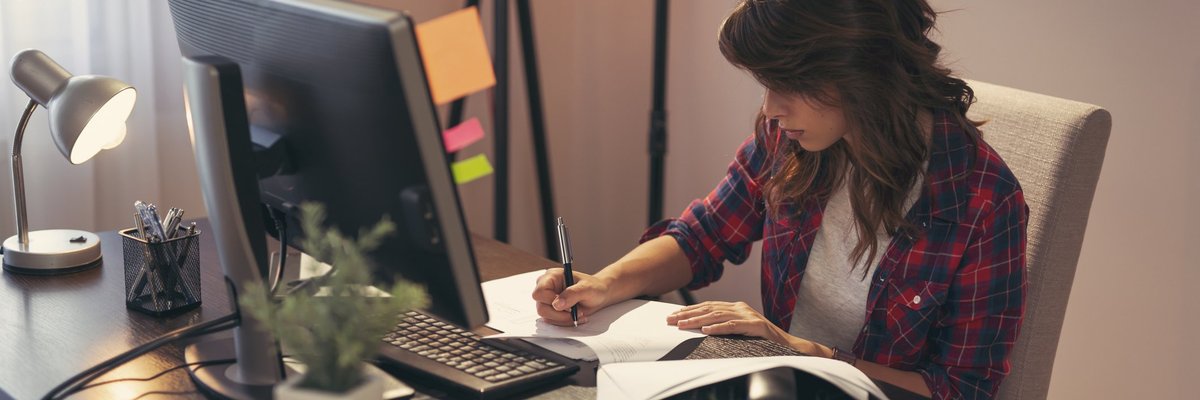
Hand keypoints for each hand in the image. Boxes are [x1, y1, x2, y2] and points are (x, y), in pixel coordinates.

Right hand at [531, 268, 612, 325]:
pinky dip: (565, 321)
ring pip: (546, 316)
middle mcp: (547, 288)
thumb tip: (557, 304)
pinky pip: (552, 321)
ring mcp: (548, 300)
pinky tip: (575, 316)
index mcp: (552, 276)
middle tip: (575, 312)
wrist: (599, 295)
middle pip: (541, 307)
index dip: (550, 301)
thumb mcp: (587, 288)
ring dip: (563, 319)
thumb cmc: (594, 287)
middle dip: (559, 314)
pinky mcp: (552, 310)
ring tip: (578, 313)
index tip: (566, 305)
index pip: (539, 292)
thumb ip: (572, 294)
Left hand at [668, 301, 828, 355]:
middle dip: (687, 314)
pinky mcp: (756, 326)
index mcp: (736, 307)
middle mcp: (741, 308)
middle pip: (709, 309)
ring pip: (717, 316)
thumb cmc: (763, 340)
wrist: (788, 345)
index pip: (708, 306)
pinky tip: (706, 330)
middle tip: (670, 320)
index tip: (673, 315)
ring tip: (682, 325)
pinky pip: (734, 326)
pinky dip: (719, 327)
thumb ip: (725, 326)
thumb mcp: (740, 331)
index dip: (690, 310)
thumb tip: (701, 328)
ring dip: (697, 320)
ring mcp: (749, 315)